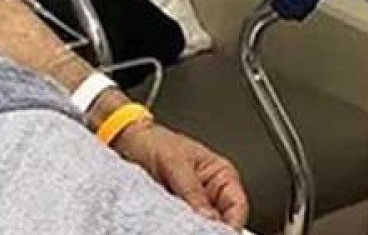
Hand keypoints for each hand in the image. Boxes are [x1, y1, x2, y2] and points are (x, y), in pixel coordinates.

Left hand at [113, 121, 248, 228]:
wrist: (129, 141)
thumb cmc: (154, 142)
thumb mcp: (174, 162)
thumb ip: (191, 189)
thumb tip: (209, 215)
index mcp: (221, 174)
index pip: (238, 206)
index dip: (233, 223)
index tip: (218, 232)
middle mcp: (212, 191)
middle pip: (223, 220)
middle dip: (210, 228)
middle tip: (195, 229)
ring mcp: (195, 202)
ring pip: (203, 225)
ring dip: (194, 227)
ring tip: (180, 224)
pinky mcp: (178, 210)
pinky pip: (184, 224)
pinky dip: (179, 226)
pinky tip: (171, 225)